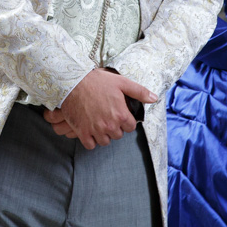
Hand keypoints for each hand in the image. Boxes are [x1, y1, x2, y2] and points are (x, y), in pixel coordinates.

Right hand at [43, 69, 157, 149]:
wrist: (72, 82)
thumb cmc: (97, 81)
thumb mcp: (121, 82)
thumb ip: (139, 91)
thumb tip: (154, 98)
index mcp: (121, 114)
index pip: (130, 127)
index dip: (126, 121)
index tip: (120, 115)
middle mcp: (109, 125)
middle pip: (118, 135)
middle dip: (115, 128)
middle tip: (108, 117)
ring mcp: (95, 130)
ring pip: (105, 141)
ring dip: (104, 135)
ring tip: (99, 124)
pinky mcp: (82, 132)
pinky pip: (90, 145)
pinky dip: (91, 140)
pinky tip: (90, 130)